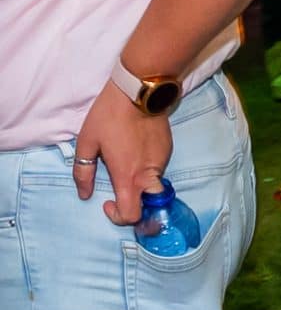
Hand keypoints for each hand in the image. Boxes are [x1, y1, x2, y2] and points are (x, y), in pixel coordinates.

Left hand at [72, 82, 170, 223]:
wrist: (138, 92)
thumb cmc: (109, 116)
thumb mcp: (87, 142)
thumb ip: (83, 172)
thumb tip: (84, 194)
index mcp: (127, 176)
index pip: (131, 215)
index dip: (119, 217)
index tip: (108, 203)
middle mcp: (148, 176)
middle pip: (151, 209)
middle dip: (138, 208)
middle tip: (123, 195)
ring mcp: (161, 163)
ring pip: (154, 187)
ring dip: (140, 186)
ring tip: (126, 164)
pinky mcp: (167, 151)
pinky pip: (159, 169)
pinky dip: (148, 169)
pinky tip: (136, 150)